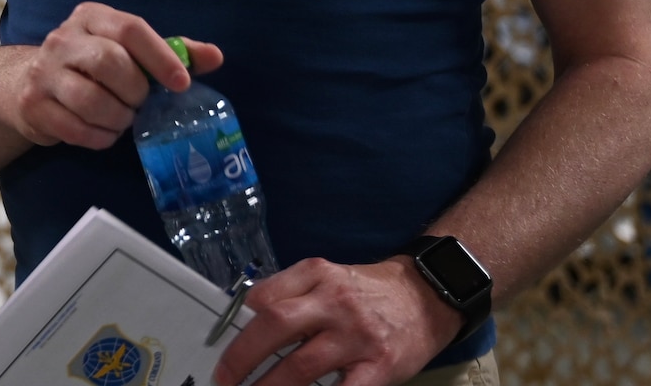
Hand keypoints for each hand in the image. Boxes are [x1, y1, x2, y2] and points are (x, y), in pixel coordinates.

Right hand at [6, 2, 222, 149]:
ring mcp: (43, 72)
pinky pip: (76, 128)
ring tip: (123, 119)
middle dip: (135, 91)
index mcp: (91, 17)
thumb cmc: (90, 65)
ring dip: (118, 118)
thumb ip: (170, 52)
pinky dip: (99, 137)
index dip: (160, 57)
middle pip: (110, 62)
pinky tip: (104, 132)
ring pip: (91, 100)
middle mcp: (63, 39)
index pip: (130, 29)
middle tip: (141, 103)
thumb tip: (215, 57)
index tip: (181, 84)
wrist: (25, 84)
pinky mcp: (33, 105)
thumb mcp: (126, 50)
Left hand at [212, 256, 462, 385]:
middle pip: (276, 325)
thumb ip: (291, 292)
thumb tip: (249, 313)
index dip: (239, 324)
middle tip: (224, 379)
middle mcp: (335, 301)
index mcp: (318, 274)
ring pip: (301, 366)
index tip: (223, 347)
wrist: (427, 297)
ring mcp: (357, 336)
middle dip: (242, 357)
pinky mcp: (379, 366)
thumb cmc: (369, 293)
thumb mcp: (329, 277)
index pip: (266, 296)